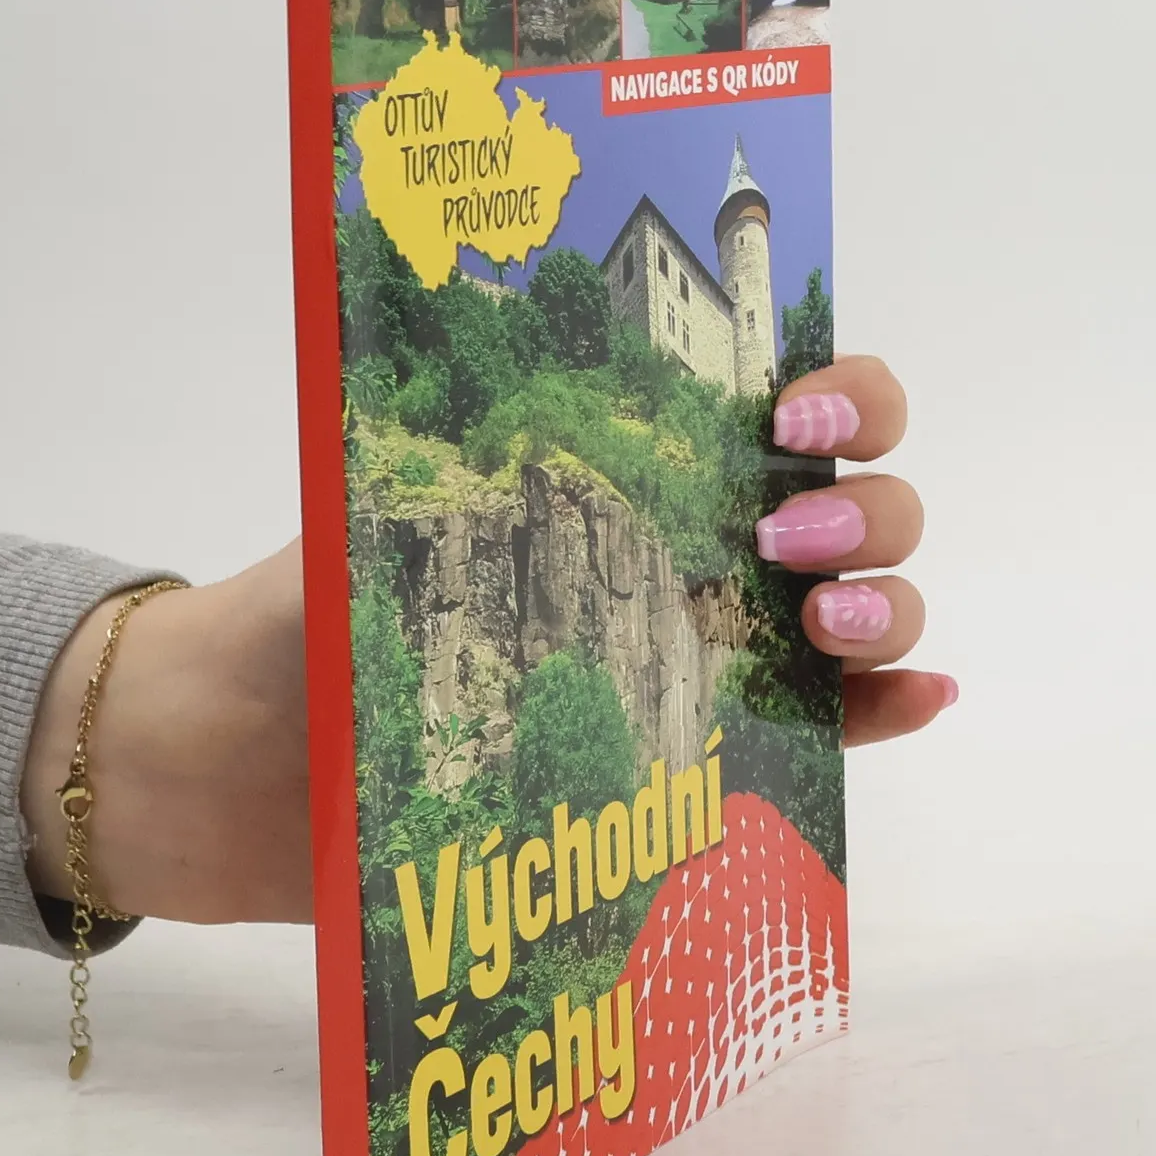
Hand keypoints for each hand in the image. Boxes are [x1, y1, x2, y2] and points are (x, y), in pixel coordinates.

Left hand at [22, 352, 950, 923]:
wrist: (239, 771)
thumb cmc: (301, 621)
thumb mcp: (372, 509)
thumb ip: (448, 455)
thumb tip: (505, 384)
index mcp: (623, 469)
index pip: (778, 403)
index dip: (836, 391)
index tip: (789, 416)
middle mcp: (686, 553)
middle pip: (851, 505)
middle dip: (863, 507)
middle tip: (778, 542)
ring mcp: (702, 658)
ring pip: (860, 611)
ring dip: (886, 603)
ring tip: (824, 627)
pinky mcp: (695, 764)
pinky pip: (823, 735)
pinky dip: (887, 712)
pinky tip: (916, 697)